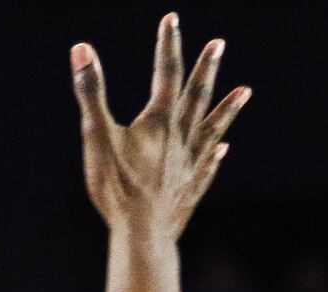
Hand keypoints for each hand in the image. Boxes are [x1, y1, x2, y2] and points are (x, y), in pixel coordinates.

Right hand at [71, 12, 249, 236]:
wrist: (143, 235)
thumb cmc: (116, 187)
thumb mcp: (96, 136)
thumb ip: (91, 92)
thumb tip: (82, 50)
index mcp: (159, 123)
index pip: (166, 73)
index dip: (168, 44)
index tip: (172, 19)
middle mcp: (181, 139)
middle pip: (197, 96)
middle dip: (206, 68)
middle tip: (219, 45)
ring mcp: (189, 166)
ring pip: (212, 129)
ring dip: (228, 108)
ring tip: (245, 91)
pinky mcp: (190, 190)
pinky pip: (208, 166)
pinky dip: (216, 154)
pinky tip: (224, 150)